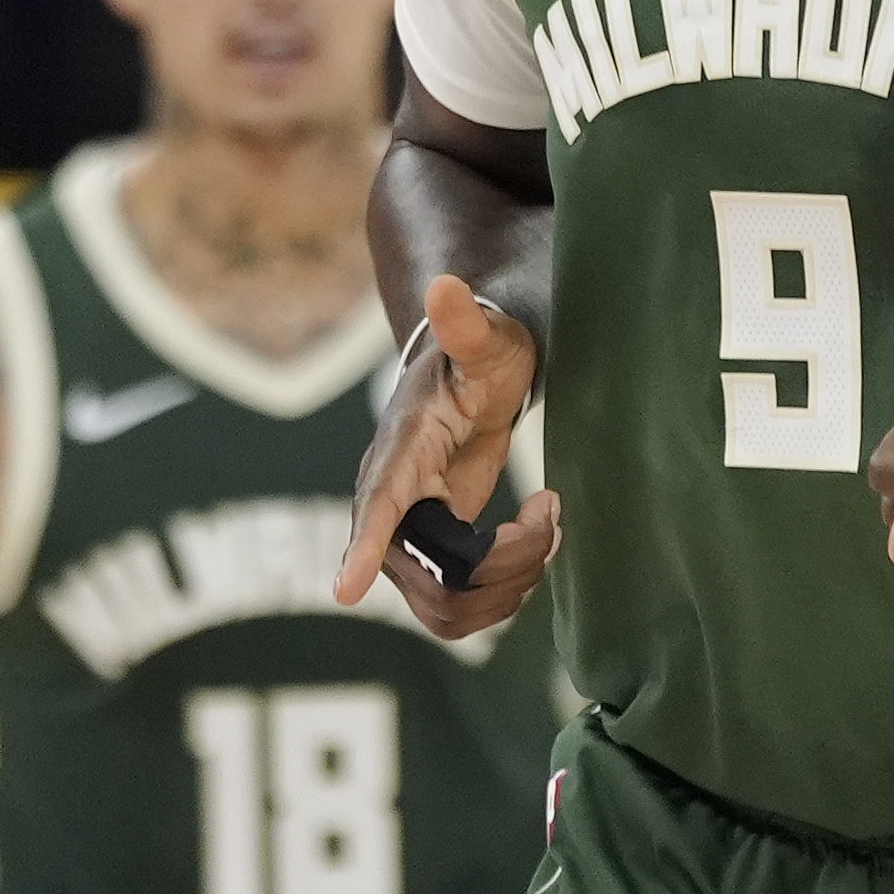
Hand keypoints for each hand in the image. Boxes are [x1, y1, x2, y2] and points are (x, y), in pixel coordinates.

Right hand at [334, 275, 557, 630]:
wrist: (472, 377)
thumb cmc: (479, 355)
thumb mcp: (485, 339)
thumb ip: (464, 323)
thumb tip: (443, 285)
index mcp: (401, 452)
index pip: (376, 505)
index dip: (363, 546)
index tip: (344, 590)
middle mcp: (392, 504)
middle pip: (434, 579)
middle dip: (504, 565)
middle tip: (549, 514)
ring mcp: (408, 538)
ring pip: (447, 607)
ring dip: (508, 586)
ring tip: (546, 528)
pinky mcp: (432, 558)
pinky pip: (458, 608)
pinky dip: (504, 592)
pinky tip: (534, 544)